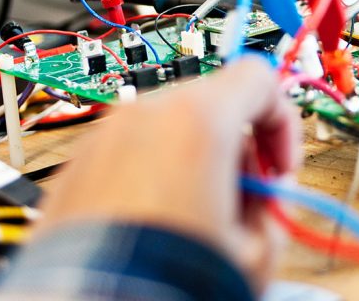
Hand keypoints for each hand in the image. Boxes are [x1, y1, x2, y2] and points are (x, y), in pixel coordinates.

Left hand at [35, 57, 300, 293]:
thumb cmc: (168, 280)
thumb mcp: (256, 251)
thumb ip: (271, 204)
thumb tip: (260, 197)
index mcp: (196, 119)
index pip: (258, 77)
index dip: (283, 123)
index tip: (279, 166)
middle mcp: (144, 115)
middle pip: (210, 101)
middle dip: (236, 147)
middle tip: (243, 200)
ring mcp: (103, 138)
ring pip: (166, 127)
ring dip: (191, 161)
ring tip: (195, 220)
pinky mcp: (75, 166)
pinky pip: (127, 153)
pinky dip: (149, 177)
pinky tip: (156, 227)